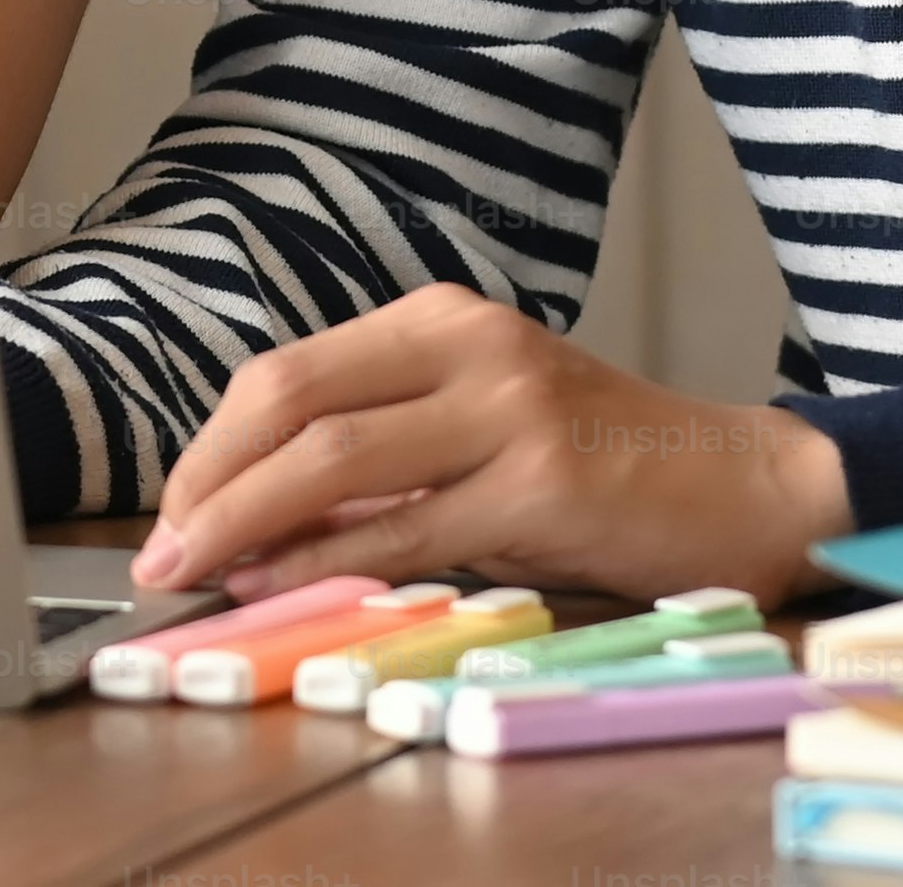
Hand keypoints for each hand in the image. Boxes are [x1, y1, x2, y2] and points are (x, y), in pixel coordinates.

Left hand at [127, 284, 855, 603]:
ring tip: (192, 571)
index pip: (288, 371)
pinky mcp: (542, 481)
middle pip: (292, 399)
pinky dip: (326, 557)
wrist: (744, 484)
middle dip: (207, 479)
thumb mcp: (480, 429)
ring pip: (333, 458)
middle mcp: (470, 345)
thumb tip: (255, 512)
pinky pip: (404, 524)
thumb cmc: (604, 464)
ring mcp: (508, 408)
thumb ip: (382, 455)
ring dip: (243, 520)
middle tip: (157, 548)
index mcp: (441, 321)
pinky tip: (279, 581)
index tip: (168, 505)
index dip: (212, 443)